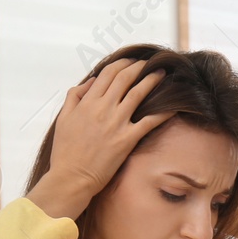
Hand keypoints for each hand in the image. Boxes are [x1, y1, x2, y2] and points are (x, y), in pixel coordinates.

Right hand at [27, 59, 174, 219]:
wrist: (72, 177)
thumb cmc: (66, 150)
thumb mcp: (63, 118)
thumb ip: (75, 96)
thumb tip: (91, 81)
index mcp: (87, 102)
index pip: (107, 74)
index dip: (122, 64)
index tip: (132, 61)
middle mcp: (103, 108)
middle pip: (125, 79)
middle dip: (139, 67)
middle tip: (150, 63)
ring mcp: (116, 123)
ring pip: (138, 94)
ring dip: (152, 81)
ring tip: (162, 74)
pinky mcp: (127, 139)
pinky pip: (149, 122)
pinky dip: (163, 113)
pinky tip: (173, 106)